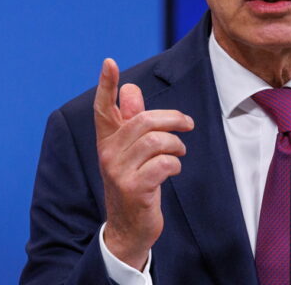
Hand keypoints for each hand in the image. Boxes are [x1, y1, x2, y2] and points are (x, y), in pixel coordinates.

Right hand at [94, 58, 193, 270]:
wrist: (128, 228)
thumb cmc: (133, 182)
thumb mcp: (130, 152)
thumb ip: (131, 121)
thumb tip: (131, 89)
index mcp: (106, 140)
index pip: (103, 107)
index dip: (106, 84)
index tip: (109, 62)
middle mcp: (108, 153)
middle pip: (143, 120)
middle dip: (172, 119)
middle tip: (187, 124)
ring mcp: (119, 171)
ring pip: (155, 140)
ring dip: (175, 145)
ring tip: (179, 152)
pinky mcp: (134, 188)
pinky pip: (163, 163)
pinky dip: (175, 164)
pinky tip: (173, 169)